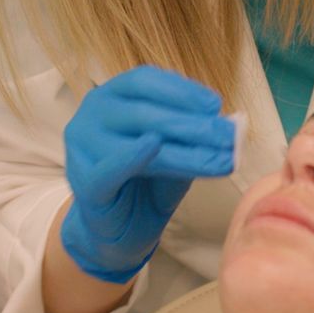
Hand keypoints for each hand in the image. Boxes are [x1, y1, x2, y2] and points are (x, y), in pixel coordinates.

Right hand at [61, 66, 234, 283]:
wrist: (121, 230)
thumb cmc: (147, 182)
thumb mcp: (174, 151)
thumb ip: (193, 135)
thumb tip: (230, 124)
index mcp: (112, 96)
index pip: (145, 81)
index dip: (182, 91)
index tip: (215, 105)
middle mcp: (92, 114)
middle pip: (144, 110)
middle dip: (192, 123)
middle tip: (228, 135)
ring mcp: (83, 147)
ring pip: (136, 138)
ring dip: (183, 148)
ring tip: (219, 157)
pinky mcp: (85, 182)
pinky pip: (109, 169)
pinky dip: (131, 157)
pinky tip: (154, 146)